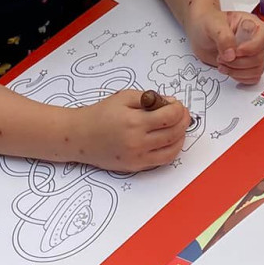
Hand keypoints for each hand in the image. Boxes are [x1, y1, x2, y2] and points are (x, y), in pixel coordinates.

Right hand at [75, 87, 190, 171]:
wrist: (80, 136)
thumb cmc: (101, 114)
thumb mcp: (125, 97)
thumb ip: (150, 98)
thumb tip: (171, 103)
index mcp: (134, 122)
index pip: (170, 117)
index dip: (179, 109)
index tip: (176, 104)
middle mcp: (137, 143)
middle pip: (174, 133)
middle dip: (183, 121)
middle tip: (182, 113)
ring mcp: (137, 158)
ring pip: (172, 150)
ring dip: (181, 137)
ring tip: (177, 126)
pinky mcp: (135, 167)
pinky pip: (162, 161)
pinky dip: (171, 150)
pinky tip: (169, 139)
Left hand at [187, 8, 263, 85]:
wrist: (199, 34)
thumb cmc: (207, 23)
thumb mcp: (212, 25)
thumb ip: (223, 37)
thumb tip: (231, 55)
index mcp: (250, 23)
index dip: (252, 47)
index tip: (236, 51)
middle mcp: (254, 39)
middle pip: (259, 57)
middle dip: (238, 62)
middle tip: (222, 58)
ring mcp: (251, 53)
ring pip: (256, 69)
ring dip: (237, 72)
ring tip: (222, 64)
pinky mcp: (246, 65)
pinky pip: (252, 77)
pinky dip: (239, 77)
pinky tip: (227, 70)